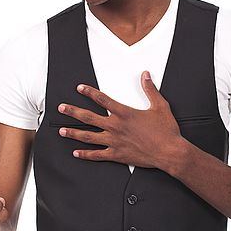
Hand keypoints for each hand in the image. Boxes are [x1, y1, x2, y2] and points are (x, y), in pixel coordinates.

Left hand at [57, 71, 182, 168]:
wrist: (169, 152)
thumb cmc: (166, 131)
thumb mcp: (160, 106)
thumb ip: (150, 89)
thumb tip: (145, 75)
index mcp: (124, 113)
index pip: (102, 99)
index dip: (89, 92)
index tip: (79, 88)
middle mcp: (115, 127)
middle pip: (89, 117)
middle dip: (73, 111)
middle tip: (61, 108)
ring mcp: (114, 142)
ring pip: (88, 137)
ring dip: (74, 133)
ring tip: (62, 131)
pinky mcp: (117, 155)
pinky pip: (97, 155)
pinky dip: (85, 155)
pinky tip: (76, 153)